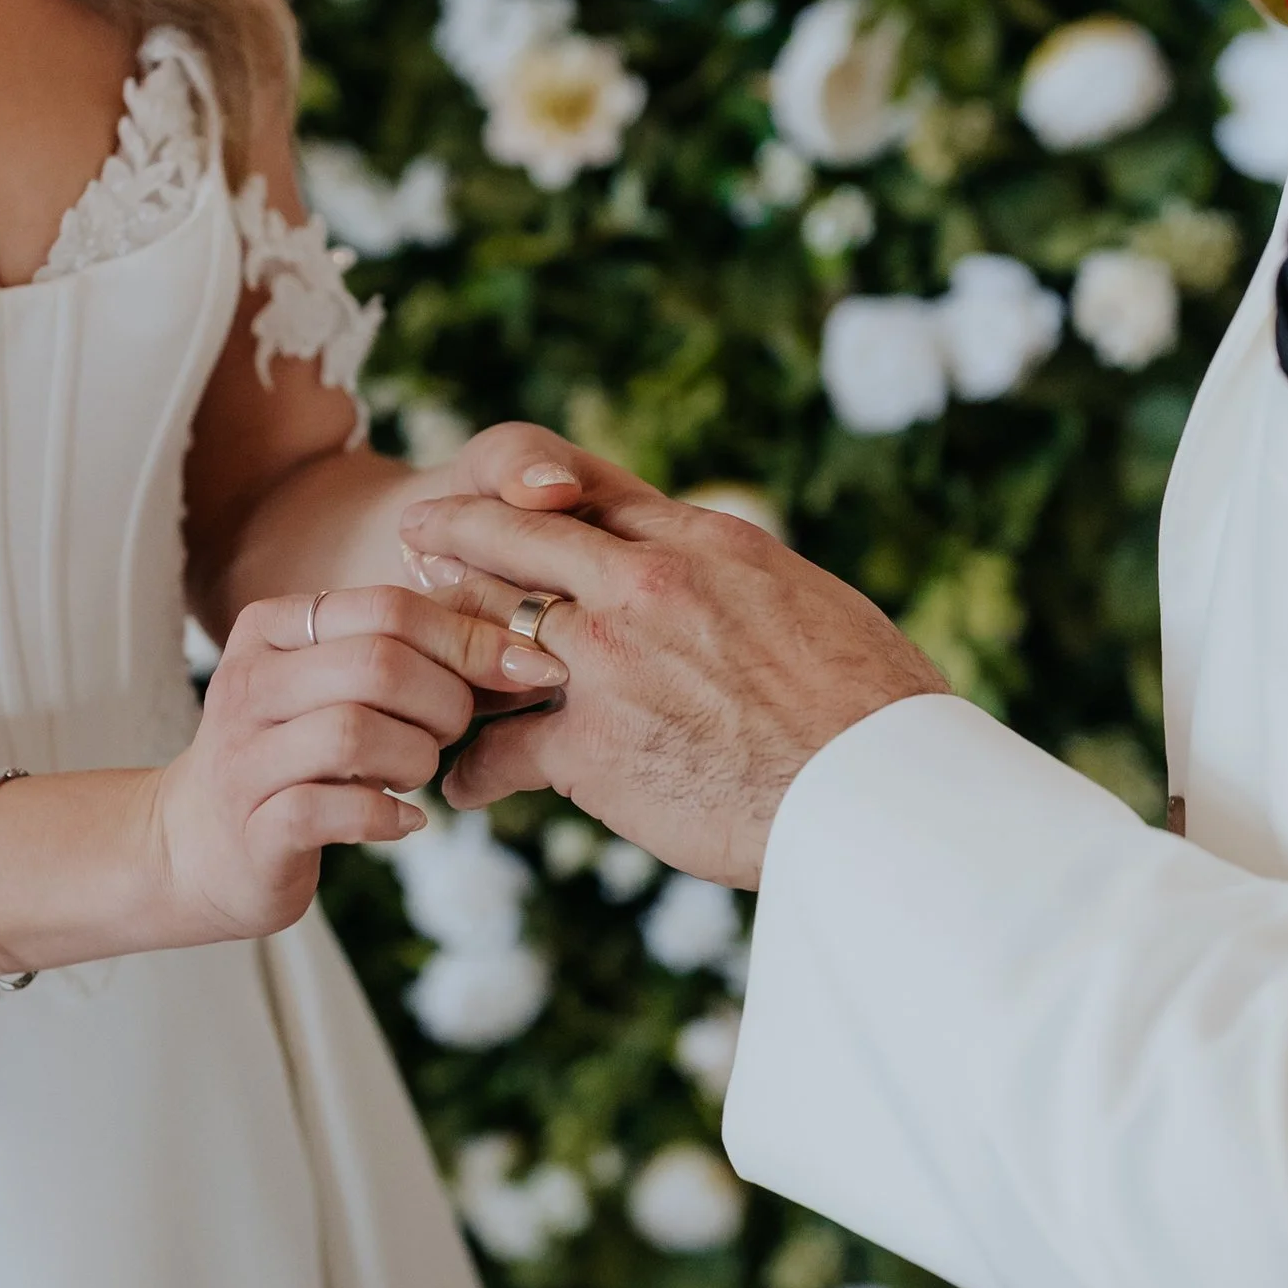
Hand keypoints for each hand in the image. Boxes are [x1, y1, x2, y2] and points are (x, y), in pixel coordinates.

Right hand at [148, 585, 562, 940]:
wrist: (197, 847)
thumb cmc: (296, 754)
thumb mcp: (336, 685)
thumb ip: (409, 651)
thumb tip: (522, 640)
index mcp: (274, 628)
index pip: (387, 606)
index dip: (469, 636)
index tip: (525, 667)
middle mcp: (249, 682)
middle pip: (378, 663)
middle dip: (446, 700)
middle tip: (453, 731)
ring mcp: (244, 756)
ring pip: (356, 732)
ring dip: (417, 758)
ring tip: (417, 773)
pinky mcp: (254, 829)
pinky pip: (333, 810)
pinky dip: (389, 816)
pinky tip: (405, 821)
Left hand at [398, 465, 943, 885]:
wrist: (876, 788)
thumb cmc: (872, 707)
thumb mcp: (812, 603)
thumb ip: (750, 587)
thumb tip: (746, 595)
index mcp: (704, 544)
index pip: (597, 498)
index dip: (539, 498)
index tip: (509, 500)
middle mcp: (645, 585)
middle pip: (520, 537)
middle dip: (459, 533)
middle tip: (416, 535)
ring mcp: (609, 661)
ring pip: (493, 631)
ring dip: (447, 645)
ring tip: (411, 654)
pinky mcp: (591, 745)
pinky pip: (502, 750)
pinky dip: (476, 770)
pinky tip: (464, 786)